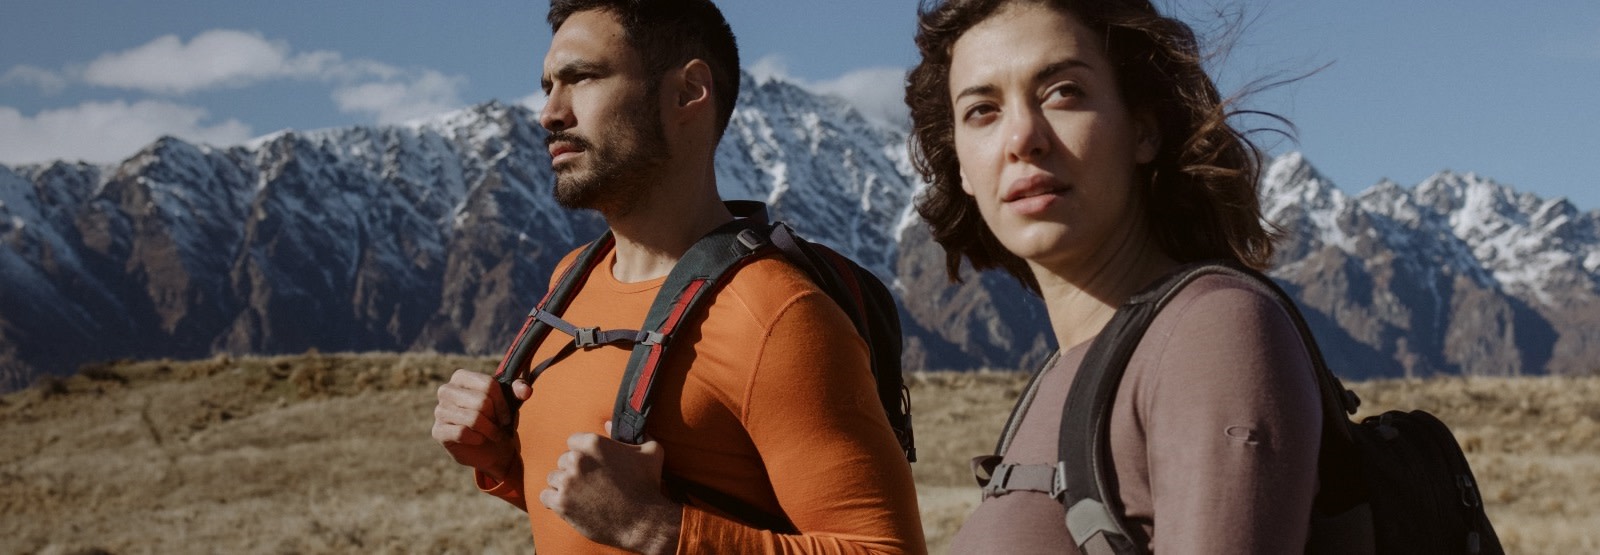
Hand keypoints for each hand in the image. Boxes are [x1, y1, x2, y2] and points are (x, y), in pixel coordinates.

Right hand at [431, 369, 530, 481]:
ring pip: (473, 418)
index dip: (503, 403)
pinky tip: (479, 440)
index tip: (507, 416)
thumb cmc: (498, 419)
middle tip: (498, 426)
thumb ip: (519, 390)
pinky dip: (477, 439)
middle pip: (481, 401)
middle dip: (495, 418)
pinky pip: (462, 433)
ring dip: (489, 430)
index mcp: (461, 377)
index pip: (488, 384)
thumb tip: (526, 391)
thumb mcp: (511, 401)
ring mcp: (439, 411)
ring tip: (492, 434)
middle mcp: (446, 390)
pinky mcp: (438, 431)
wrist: (490, 448)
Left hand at [540, 422, 681, 554]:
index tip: (592, 466)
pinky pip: (545, 496)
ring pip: (553, 478)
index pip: (573, 441)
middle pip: (563, 460)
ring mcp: (567, 482)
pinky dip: (553, 501)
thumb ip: (630, 434)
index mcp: (594, 443)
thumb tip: (607, 424)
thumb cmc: (648, 485)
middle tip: (590, 484)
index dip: (582, 454)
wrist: (643, 522)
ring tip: (581, 496)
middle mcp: (577, 459)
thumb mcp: (650, 451)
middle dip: (574, 471)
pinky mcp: (561, 503)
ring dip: (563, 486)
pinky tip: (568, 505)